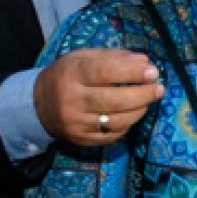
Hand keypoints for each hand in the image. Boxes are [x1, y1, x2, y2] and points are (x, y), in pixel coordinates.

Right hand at [35, 49, 164, 145]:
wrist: (38, 105)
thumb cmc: (68, 75)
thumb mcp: (84, 57)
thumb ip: (114, 57)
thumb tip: (145, 62)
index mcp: (72, 73)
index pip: (105, 72)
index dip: (132, 72)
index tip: (153, 71)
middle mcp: (72, 100)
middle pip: (113, 100)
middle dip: (142, 94)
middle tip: (159, 89)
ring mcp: (75, 123)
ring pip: (115, 121)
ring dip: (139, 110)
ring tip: (149, 100)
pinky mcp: (80, 140)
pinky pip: (111, 135)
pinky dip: (127, 125)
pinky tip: (133, 114)